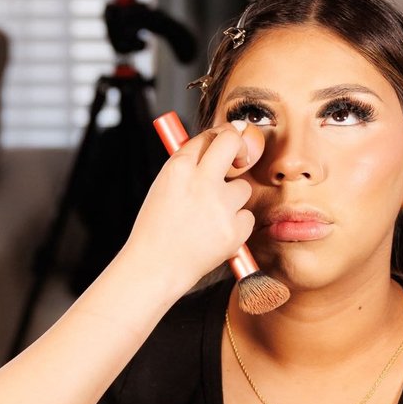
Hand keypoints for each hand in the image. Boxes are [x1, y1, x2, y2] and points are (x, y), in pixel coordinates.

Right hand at [117, 122, 258, 293]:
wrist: (156, 267)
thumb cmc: (156, 229)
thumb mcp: (163, 187)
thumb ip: (187, 167)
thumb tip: (214, 147)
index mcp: (177, 168)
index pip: (208, 136)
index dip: (219, 136)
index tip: (226, 140)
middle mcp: (200, 182)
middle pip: (232, 142)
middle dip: (239, 144)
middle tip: (240, 155)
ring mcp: (220, 206)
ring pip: (243, 188)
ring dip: (232, 199)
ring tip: (209, 218)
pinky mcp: (235, 230)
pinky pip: (246, 217)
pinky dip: (235, 225)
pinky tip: (214, 235)